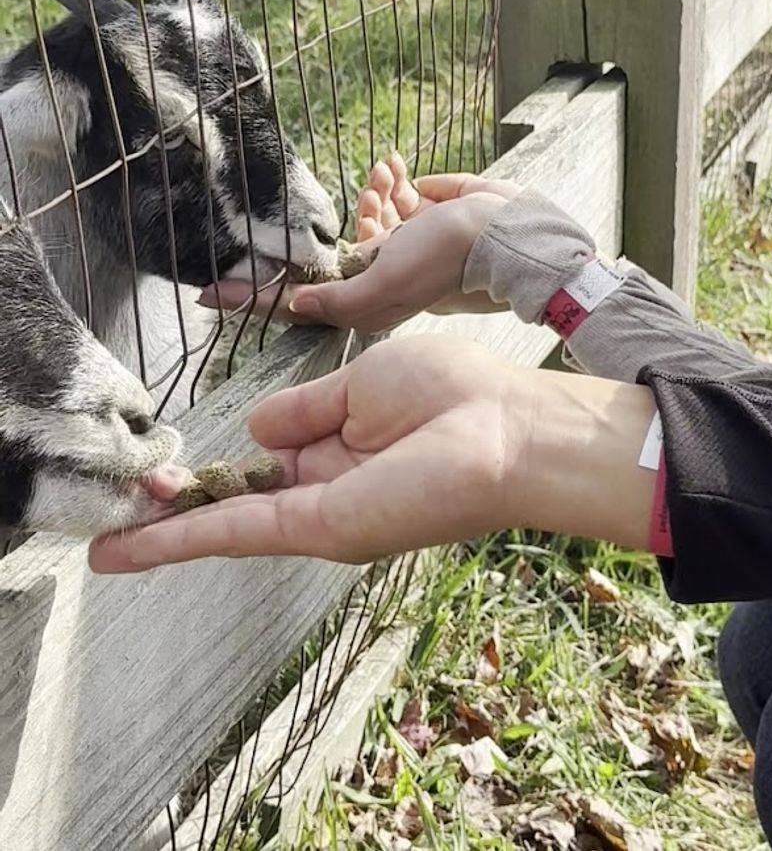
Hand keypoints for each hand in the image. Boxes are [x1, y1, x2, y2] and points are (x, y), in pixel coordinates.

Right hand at [88, 335, 529, 570]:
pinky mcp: (323, 526)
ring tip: (108, 548)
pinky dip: (187, 536)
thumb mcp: (359, 384)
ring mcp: (321, 515)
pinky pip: (242, 529)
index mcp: (337, 453)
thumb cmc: (449, 392)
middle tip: (122, 512)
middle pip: (236, 504)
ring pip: (227, 526)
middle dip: (179, 510)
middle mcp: (324, 492)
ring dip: (166, 533)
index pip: (259, 469)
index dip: (214, 474)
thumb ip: (302, 410)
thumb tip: (255, 428)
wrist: (502, 425)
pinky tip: (138, 547)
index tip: (163, 478)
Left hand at [199, 154, 521, 332]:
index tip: (208, 294)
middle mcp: (379, 271)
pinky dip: (390, 178)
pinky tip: (393, 164)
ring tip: (379, 179)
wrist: (505, 229)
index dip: (255, 296)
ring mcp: (402, 242)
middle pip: (329, 250)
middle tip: (336, 208)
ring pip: (364, 216)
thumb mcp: (385, 285)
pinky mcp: (422, 213)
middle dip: (326, 227)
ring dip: (368, 194)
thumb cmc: (445, 259)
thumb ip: (339, 299)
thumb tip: (295, 304)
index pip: (295, 298)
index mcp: (364, 295)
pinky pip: (393, 194)